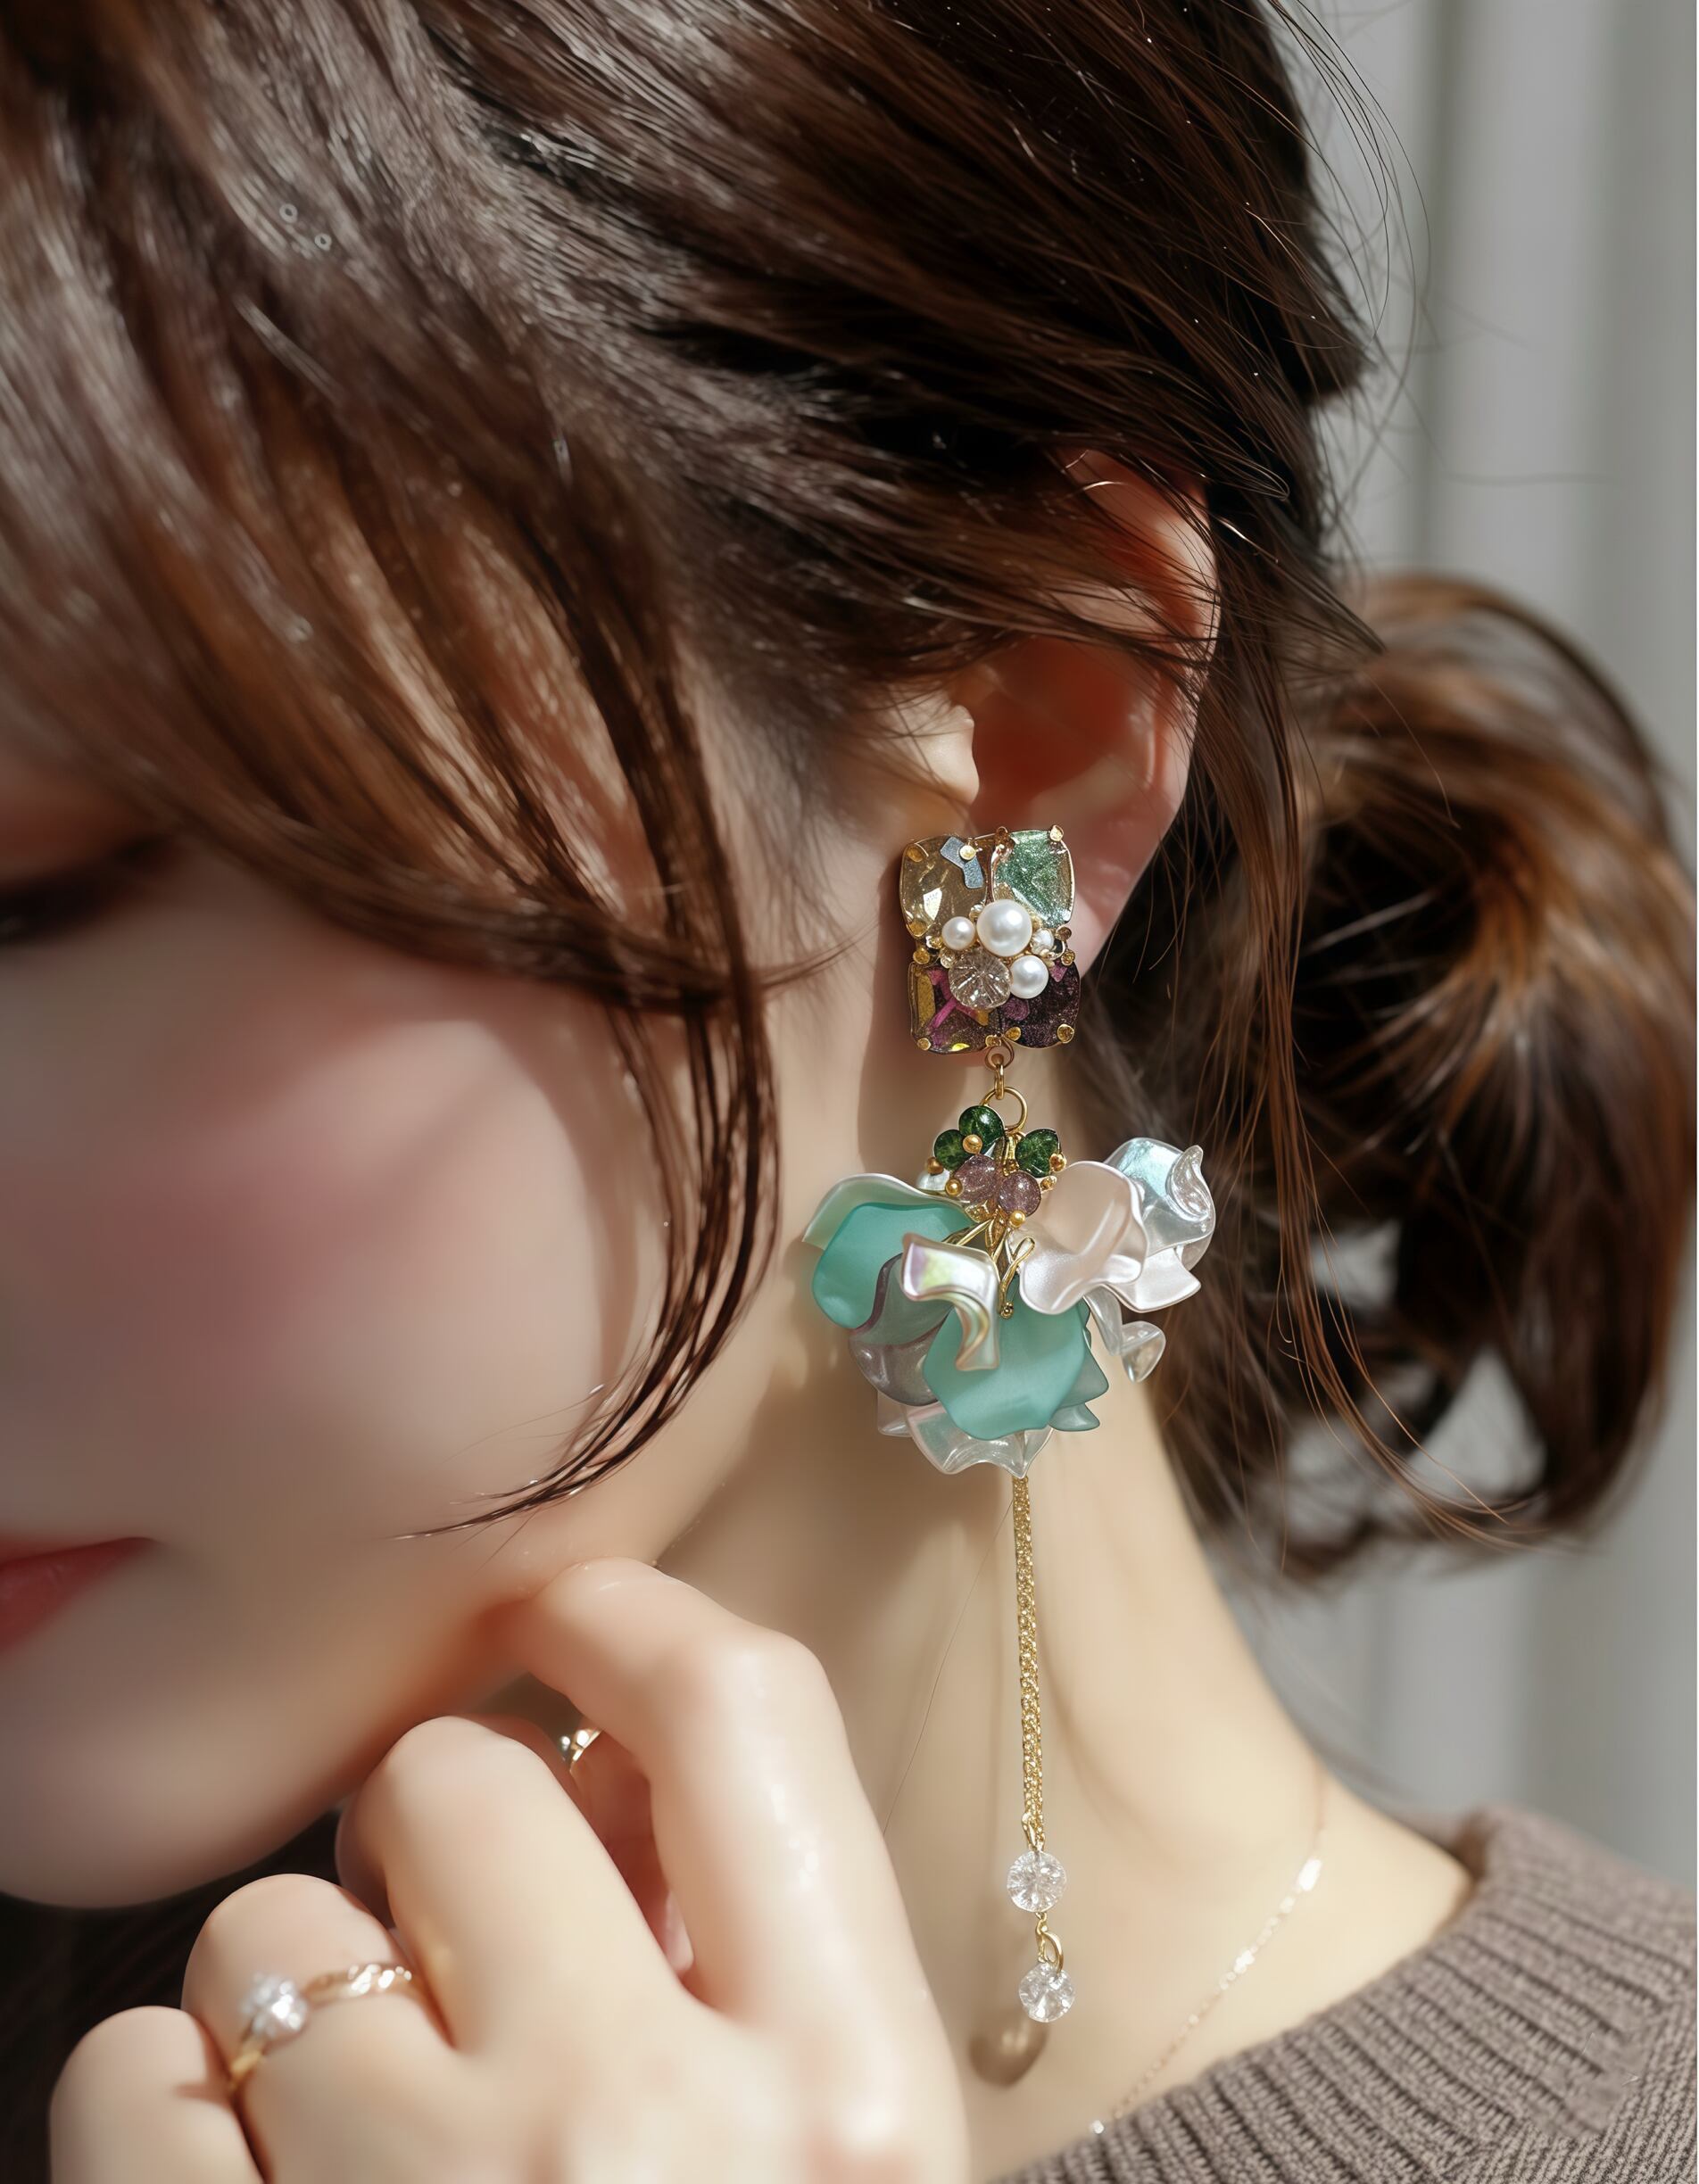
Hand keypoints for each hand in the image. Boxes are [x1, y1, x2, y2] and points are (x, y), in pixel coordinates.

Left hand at [49, 1558, 969, 2180]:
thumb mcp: (842, 2183)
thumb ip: (755, 1970)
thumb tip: (595, 1765)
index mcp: (848, 2099)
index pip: (745, 1716)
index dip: (633, 1617)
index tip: (568, 1618)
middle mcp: (644, 2138)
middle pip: (461, 1779)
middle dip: (435, 1825)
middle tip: (460, 1929)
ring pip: (270, 1933)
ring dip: (298, 1990)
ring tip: (364, 2114)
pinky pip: (130, 2081)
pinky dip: (165, 2106)